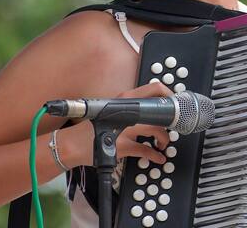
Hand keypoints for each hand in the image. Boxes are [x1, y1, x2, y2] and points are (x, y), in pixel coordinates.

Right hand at [58, 81, 172, 167]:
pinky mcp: (123, 146)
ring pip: (156, 130)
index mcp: (124, 98)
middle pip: (159, 111)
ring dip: (164, 139)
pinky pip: (146, 151)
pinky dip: (155, 156)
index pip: (153, 88)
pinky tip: (158, 157)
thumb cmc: (92, 127)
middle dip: (168, 121)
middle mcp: (126, 110)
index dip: (168, 94)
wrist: (73, 143)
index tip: (174, 102)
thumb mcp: (112, 109)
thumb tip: (147, 109)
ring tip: (163, 144)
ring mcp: (125, 128)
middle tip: (171, 126)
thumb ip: (129, 107)